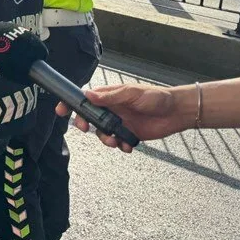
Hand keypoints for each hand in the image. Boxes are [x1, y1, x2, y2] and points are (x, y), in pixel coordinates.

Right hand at [56, 83, 188, 152]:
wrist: (177, 112)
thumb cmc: (156, 97)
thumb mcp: (132, 94)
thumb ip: (110, 97)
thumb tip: (88, 95)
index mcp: (109, 97)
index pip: (85, 98)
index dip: (71, 104)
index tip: (62, 110)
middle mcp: (112, 110)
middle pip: (89, 118)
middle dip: (85, 124)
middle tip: (86, 128)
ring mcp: (120, 123)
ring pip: (102, 133)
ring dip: (105, 139)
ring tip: (115, 141)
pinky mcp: (130, 134)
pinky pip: (119, 142)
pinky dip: (121, 146)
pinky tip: (128, 146)